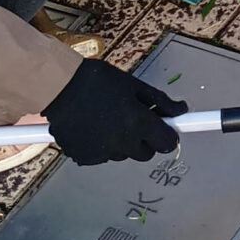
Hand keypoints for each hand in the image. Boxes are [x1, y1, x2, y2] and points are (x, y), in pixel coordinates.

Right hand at [44, 60, 185, 164]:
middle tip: (133, 120)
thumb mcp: (133, 85)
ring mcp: (102, 153)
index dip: (168, 135)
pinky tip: (92, 128)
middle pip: (146, 153)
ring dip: (122, 143)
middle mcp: (122, 143)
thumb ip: (160, 101)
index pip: (167, 143)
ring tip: (107, 120)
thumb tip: (181, 110)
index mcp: (137, 123)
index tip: (166, 129)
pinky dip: (101, 146)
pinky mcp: (84, 158)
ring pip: (123, 155)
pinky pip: (102, 156)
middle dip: (144, 140)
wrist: (58, 86)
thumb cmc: (96, 80)